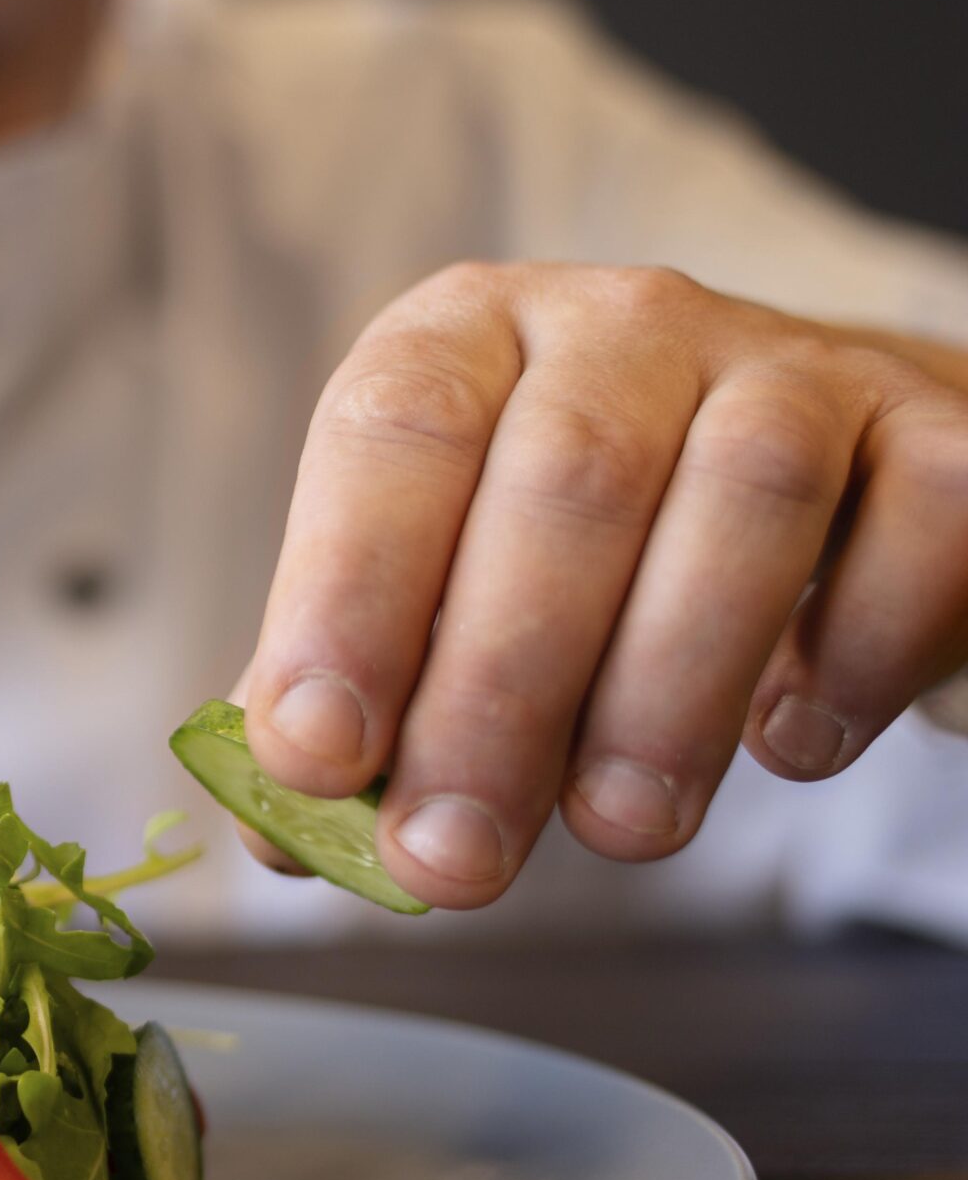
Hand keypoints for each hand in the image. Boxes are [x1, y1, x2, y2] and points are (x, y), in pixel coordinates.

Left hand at [239, 263, 967, 907]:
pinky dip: (854, 656)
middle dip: (496, 693)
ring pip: (745, 497)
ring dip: (668, 691)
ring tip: (619, 832)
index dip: (346, 594)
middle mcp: (623, 321)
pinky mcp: (932, 434)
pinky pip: (917, 529)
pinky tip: (791, 745)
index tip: (316, 755)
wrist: (816, 492)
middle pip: (564, 481)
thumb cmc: (580, 560)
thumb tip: (276, 830)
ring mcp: (792, 362)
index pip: (394, 431)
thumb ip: (362, 700)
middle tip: (458, 859)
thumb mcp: (444, 595)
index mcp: (468, 338)